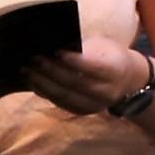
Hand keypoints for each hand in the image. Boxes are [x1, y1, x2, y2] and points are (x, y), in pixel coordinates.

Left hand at [22, 39, 154, 115]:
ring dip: (43, 83)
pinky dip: (45, 93)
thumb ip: (82, 47)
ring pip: (65, 96)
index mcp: (115, 70)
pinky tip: (33, 82)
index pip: (92, 66)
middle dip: (52, 71)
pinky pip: (61, 103)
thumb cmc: (111, 56)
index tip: (55, 50)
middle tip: (34, 59)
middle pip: (75, 82)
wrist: (127, 81)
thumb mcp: (103, 46)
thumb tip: (52, 43)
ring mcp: (95, 104)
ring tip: (27, 70)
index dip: (73, 60)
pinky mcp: (83, 111)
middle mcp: (106, 90)